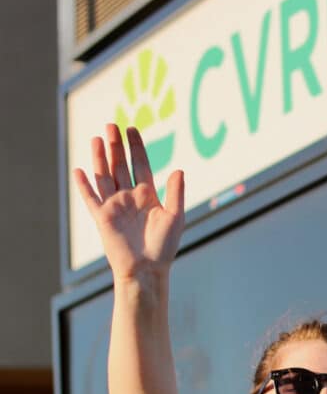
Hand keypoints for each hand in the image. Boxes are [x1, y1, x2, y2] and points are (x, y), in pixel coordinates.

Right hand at [73, 124, 184, 281]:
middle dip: (115, 146)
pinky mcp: (102, 218)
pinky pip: (91, 198)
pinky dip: (85, 185)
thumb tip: (179, 169)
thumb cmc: (164, 246)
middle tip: (111, 125)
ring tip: (97, 138)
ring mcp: (114, 206)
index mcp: (148, 196)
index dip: (136, 147)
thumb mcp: (176, 216)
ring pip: (105, 176)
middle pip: (120, 166)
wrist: (147, 268)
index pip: (140, 165)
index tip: (132, 129)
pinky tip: (80, 170)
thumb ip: (176, 193)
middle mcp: (129, 198)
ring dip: (99, 158)